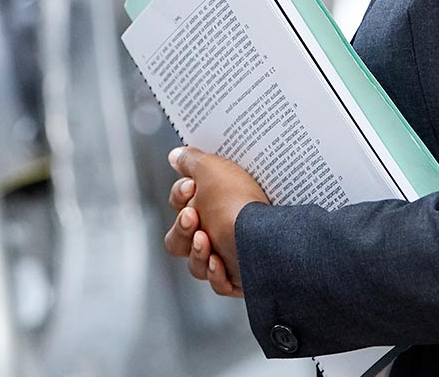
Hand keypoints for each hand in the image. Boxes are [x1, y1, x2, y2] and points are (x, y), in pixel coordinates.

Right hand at [159, 146, 268, 297]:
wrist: (261, 237)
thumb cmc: (237, 203)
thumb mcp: (209, 169)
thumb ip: (190, 161)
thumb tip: (177, 154)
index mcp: (212, 206)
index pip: (180, 207)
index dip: (178, 197)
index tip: (190, 187)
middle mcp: (220, 232)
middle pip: (180, 240)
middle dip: (181, 229)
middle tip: (193, 216)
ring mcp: (229, 256)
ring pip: (196, 265)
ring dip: (197, 252)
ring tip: (206, 239)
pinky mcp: (239, 279)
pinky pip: (218, 283)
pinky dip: (216, 274)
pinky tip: (219, 261)